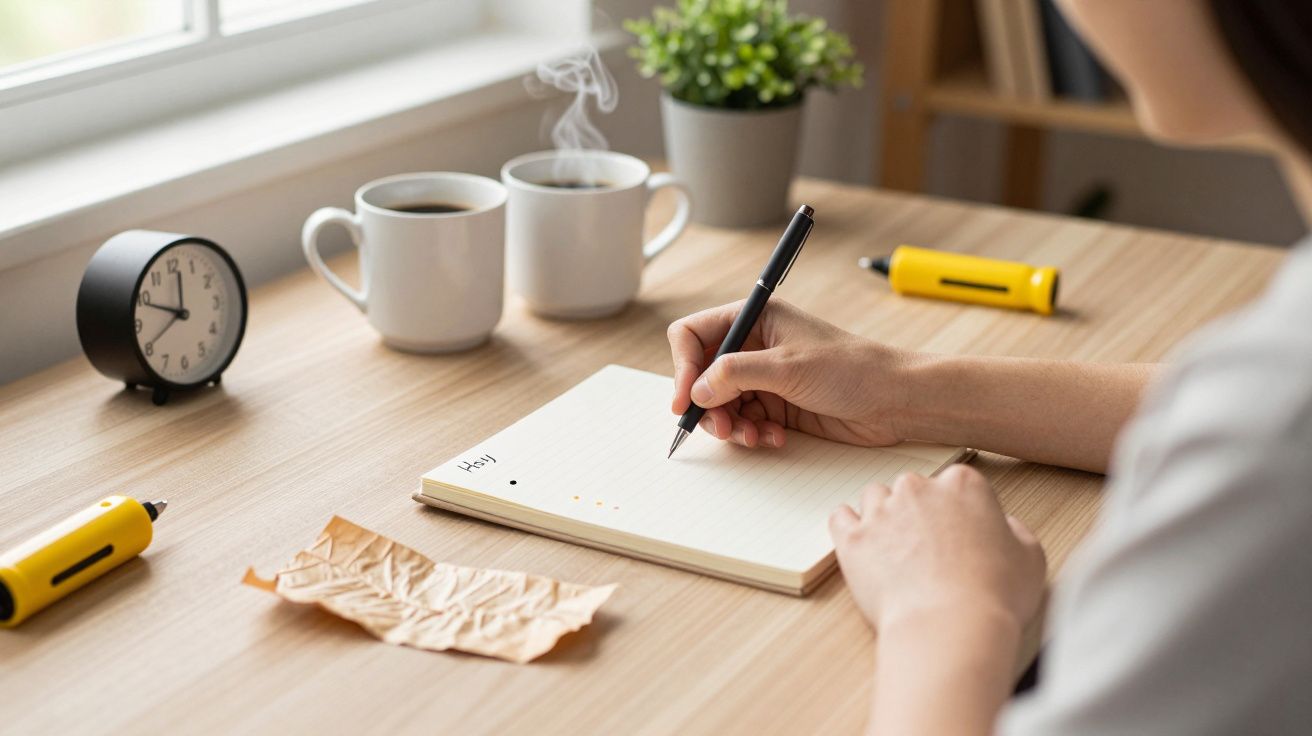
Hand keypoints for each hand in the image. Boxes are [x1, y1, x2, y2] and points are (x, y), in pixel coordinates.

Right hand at [667, 299, 912, 447]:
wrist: (895, 400)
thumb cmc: (853, 369)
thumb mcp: (788, 367)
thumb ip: (735, 374)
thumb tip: (696, 390)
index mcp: (755, 318)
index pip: (693, 335)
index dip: (682, 367)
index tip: (684, 400)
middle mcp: (755, 345)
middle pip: (701, 375)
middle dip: (707, 405)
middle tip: (723, 429)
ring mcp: (764, 377)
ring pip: (720, 403)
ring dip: (731, 425)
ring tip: (754, 437)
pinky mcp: (777, 405)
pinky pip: (745, 421)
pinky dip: (752, 434)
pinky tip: (775, 438)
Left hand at [828, 465, 1046, 630]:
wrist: (950, 627)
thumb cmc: (993, 597)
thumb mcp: (1029, 558)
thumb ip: (1014, 531)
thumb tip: (1004, 526)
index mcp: (963, 484)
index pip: (955, 483)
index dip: (958, 511)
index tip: (960, 533)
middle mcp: (918, 488)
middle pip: (912, 488)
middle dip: (918, 512)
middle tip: (929, 549)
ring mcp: (881, 511)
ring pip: (875, 498)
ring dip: (884, 517)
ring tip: (896, 552)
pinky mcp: (852, 538)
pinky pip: (840, 517)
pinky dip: (849, 527)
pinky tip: (861, 544)